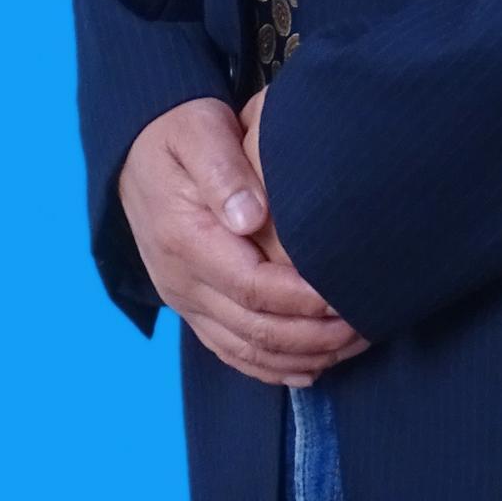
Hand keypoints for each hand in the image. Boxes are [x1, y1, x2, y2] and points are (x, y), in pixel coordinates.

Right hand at [117, 97, 363, 385]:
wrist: (136, 150)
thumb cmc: (180, 132)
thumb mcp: (200, 132)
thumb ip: (225, 170)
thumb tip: (252, 216)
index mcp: (185, 239)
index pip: (251, 287)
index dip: (301, 299)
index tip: (344, 295)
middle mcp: (181, 281)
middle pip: (253, 329)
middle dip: (313, 335)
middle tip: (365, 324)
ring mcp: (184, 299)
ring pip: (245, 350)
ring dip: (301, 356)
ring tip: (352, 345)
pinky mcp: (190, 306)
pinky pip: (230, 351)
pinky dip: (271, 368)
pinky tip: (310, 368)